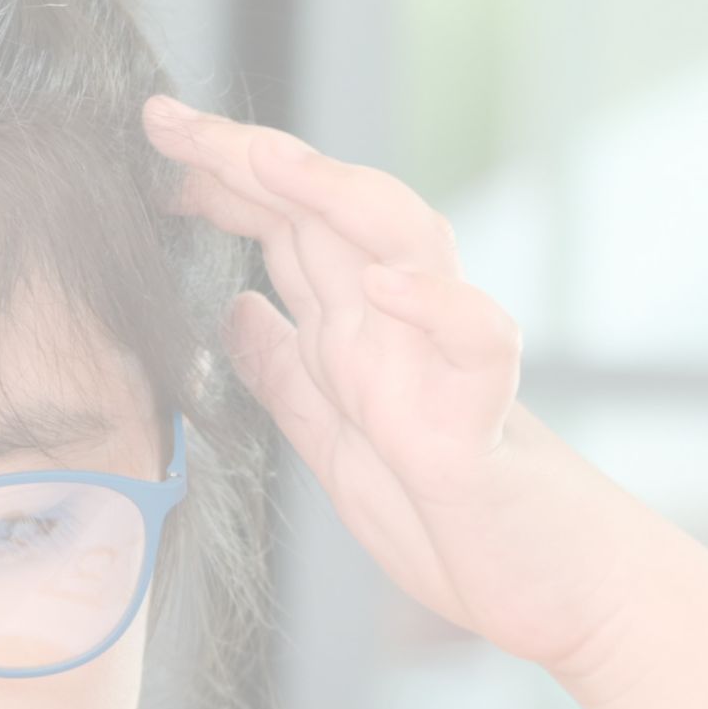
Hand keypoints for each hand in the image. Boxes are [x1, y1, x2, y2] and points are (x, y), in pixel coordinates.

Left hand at [145, 96, 655, 678]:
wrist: (555, 588)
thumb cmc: (454, 520)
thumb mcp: (333, 444)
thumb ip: (287, 374)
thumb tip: (234, 309)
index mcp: (354, 333)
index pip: (285, 226)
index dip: (220, 178)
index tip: (151, 142)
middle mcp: (396, 328)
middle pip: (328, 210)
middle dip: (250, 156)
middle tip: (168, 121)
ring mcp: (441, 363)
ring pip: (408, 244)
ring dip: (341, 196)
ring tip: (272, 164)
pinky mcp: (484, 417)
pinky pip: (478, 343)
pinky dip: (438, 306)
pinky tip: (389, 286)